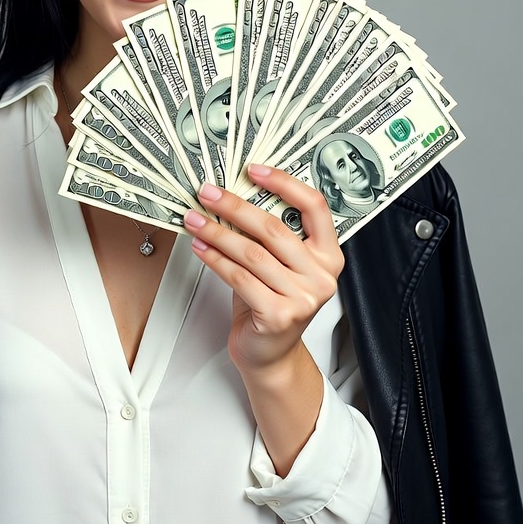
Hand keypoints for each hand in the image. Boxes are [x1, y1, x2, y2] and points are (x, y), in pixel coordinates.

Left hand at [183, 164, 343, 376]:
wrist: (270, 354)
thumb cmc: (271, 300)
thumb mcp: (279, 263)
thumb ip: (269, 234)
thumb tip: (232, 194)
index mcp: (328, 254)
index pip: (314, 206)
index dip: (284, 183)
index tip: (253, 169)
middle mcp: (321, 275)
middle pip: (274, 228)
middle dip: (235, 206)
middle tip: (208, 193)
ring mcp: (304, 298)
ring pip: (252, 253)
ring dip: (217, 232)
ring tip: (194, 219)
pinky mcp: (279, 316)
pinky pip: (240, 278)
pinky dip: (215, 260)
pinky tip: (201, 248)